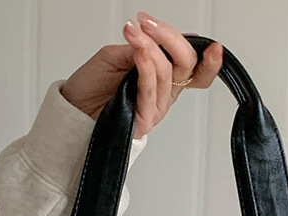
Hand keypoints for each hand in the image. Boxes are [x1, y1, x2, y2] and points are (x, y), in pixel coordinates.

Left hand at [59, 12, 223, 138]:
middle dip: (172, 39)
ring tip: (134, 32)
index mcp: (163, 78)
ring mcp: (154, 107)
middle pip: (186, 66)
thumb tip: (155, 38)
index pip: (194, 69)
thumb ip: (141, 47)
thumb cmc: (93, 85)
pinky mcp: (143, 119)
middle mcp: (163, 94)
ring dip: (151, 47)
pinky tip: (139, 49)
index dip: (209, 61)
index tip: (214, 46)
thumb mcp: (118, 55)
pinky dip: (146, 65)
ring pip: (167, 73)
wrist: (73, 110)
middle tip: (150, 23)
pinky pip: (150, 89)